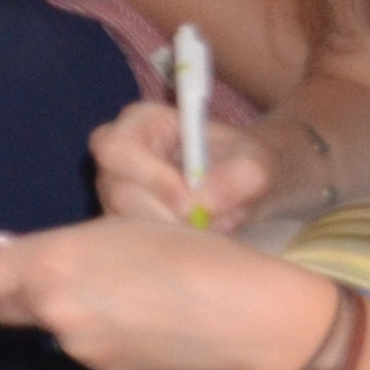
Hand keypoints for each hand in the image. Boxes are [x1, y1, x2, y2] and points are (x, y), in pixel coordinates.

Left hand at [0, 214, 334, 369]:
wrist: (248, 316)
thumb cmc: (188, 252)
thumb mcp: (116, 228)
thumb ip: (48, 246)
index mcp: (49, 262)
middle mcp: (51, 308)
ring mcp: (75, 346)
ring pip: (41, 324)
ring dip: (46, 308)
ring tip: (94, 284)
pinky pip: (77, 343)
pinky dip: (83, 327)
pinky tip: (124, 312)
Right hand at [81, 95, 281, 233]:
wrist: (244, 185)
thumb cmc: (244, 162)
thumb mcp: (256, 164)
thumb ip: (236, 179)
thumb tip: (202, 206)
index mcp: (139, 123)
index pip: (119, 149)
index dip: (150, 177)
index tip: (188, 201)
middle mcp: (116, 157)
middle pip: (119, 193)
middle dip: (165, 214)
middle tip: (205, 224)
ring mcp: (113, 191)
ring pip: (126, 223)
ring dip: (173, 231)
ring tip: (210, 225)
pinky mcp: (121, 220)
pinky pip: (135, 242)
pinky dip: (169, 246)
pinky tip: (197, 236)